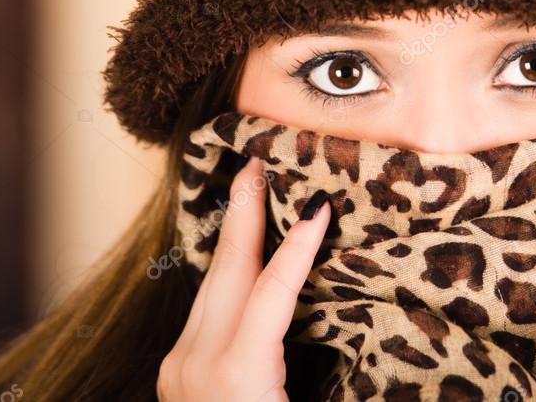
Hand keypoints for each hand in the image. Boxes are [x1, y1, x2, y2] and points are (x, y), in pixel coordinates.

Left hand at [157, 156, 330, 400]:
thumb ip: (329, 361)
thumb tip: (362, 318)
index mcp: (238, 373)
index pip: (274, 290)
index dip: (300, 245)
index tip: (320, 204)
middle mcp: (199, 361)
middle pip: (228, 268)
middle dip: (245, 210)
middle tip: (259, 163)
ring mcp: (180, 364)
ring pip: (212, 284)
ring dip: (235, 236)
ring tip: (252, 194)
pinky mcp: (174, 370)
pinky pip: (204, 310)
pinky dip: (227, 275)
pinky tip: (241, 256)